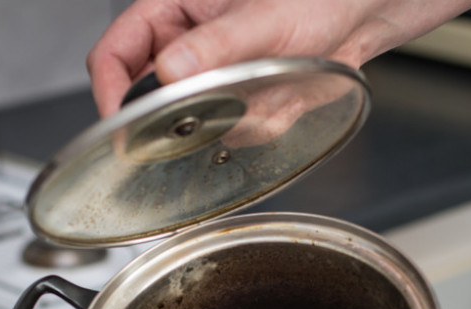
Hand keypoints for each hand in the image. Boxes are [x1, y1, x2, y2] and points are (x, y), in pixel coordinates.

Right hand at [87, 0, 470, 116]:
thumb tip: (169, 71)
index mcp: (172, 12)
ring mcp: (212, 80)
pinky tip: (288, 97)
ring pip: (197, 125)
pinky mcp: (240, 104)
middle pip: (149, 99)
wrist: (361, 16)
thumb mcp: (263, 16)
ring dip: (236, 117)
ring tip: (274, 89)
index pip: (115, 54)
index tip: (121, 126)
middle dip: (183, 116)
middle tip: (219, 110)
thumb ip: (216, 44)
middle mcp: (186, 47)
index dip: (110, 92)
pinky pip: (236, 133)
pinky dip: (264, 122)